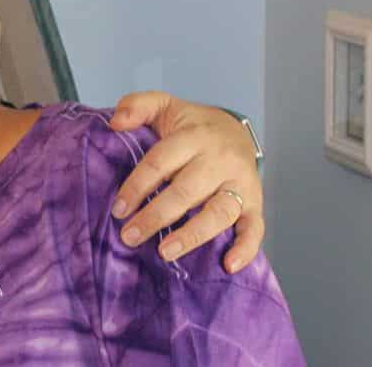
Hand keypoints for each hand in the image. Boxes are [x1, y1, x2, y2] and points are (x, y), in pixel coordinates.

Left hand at [107, 91, 262, 272]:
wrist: (236, 130)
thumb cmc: (191, 126)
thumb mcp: (165, 107)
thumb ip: (138, 106)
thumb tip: (116, 122)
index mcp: (194, 136)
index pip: (161, 162)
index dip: (137, 186)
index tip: (118, 209)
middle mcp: (220, 159)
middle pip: (186, 190)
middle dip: (156, 215)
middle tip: (130, 236)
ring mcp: (240, 183)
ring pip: (218, 211)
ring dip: (191, 235)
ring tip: (164, 252)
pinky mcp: (255, 203)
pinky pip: (255, 228)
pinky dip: (245, 248)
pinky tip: (228, 265)